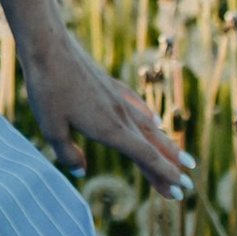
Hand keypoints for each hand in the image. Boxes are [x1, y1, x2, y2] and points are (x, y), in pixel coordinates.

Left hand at [20, 25, 193, 200]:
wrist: (49, 45)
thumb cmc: (48, 88)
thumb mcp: (51, 128)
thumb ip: (67, 154)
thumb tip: (81, 171)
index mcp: (110, 129)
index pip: (146, 157)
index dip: (165, 175)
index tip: (182, 190)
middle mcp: (121, 115)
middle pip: (153, 146)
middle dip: (171, 167)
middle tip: (188, 187)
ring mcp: (118, 98)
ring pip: (149, 127)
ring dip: (166, 145)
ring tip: (182, 159)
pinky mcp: (111, 86)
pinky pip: (137, 106)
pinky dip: (149, 118)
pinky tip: (155, 121)